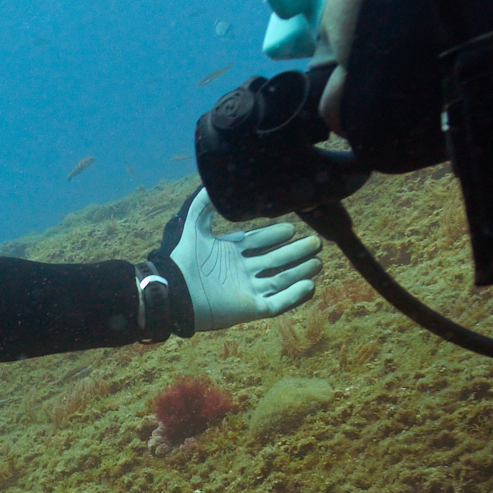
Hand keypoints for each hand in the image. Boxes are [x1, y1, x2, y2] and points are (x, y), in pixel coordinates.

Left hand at [158, 190, 321, 330]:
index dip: (275, 235)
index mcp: (229, 254)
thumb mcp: (193, 226)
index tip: (293, 228)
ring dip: (300, 272)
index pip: (259, 243)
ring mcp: (246, 291)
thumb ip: (203, 204)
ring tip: (318, 263)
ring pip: (280, 281)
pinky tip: (310, 285)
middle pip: (275, 261)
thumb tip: (214, 183)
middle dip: (295, 252)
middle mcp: (240, 272)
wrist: (174, 292)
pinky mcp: (250, 309)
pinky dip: (293, 296)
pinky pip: (277, 304)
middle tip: (315, 243)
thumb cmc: (181, 260)